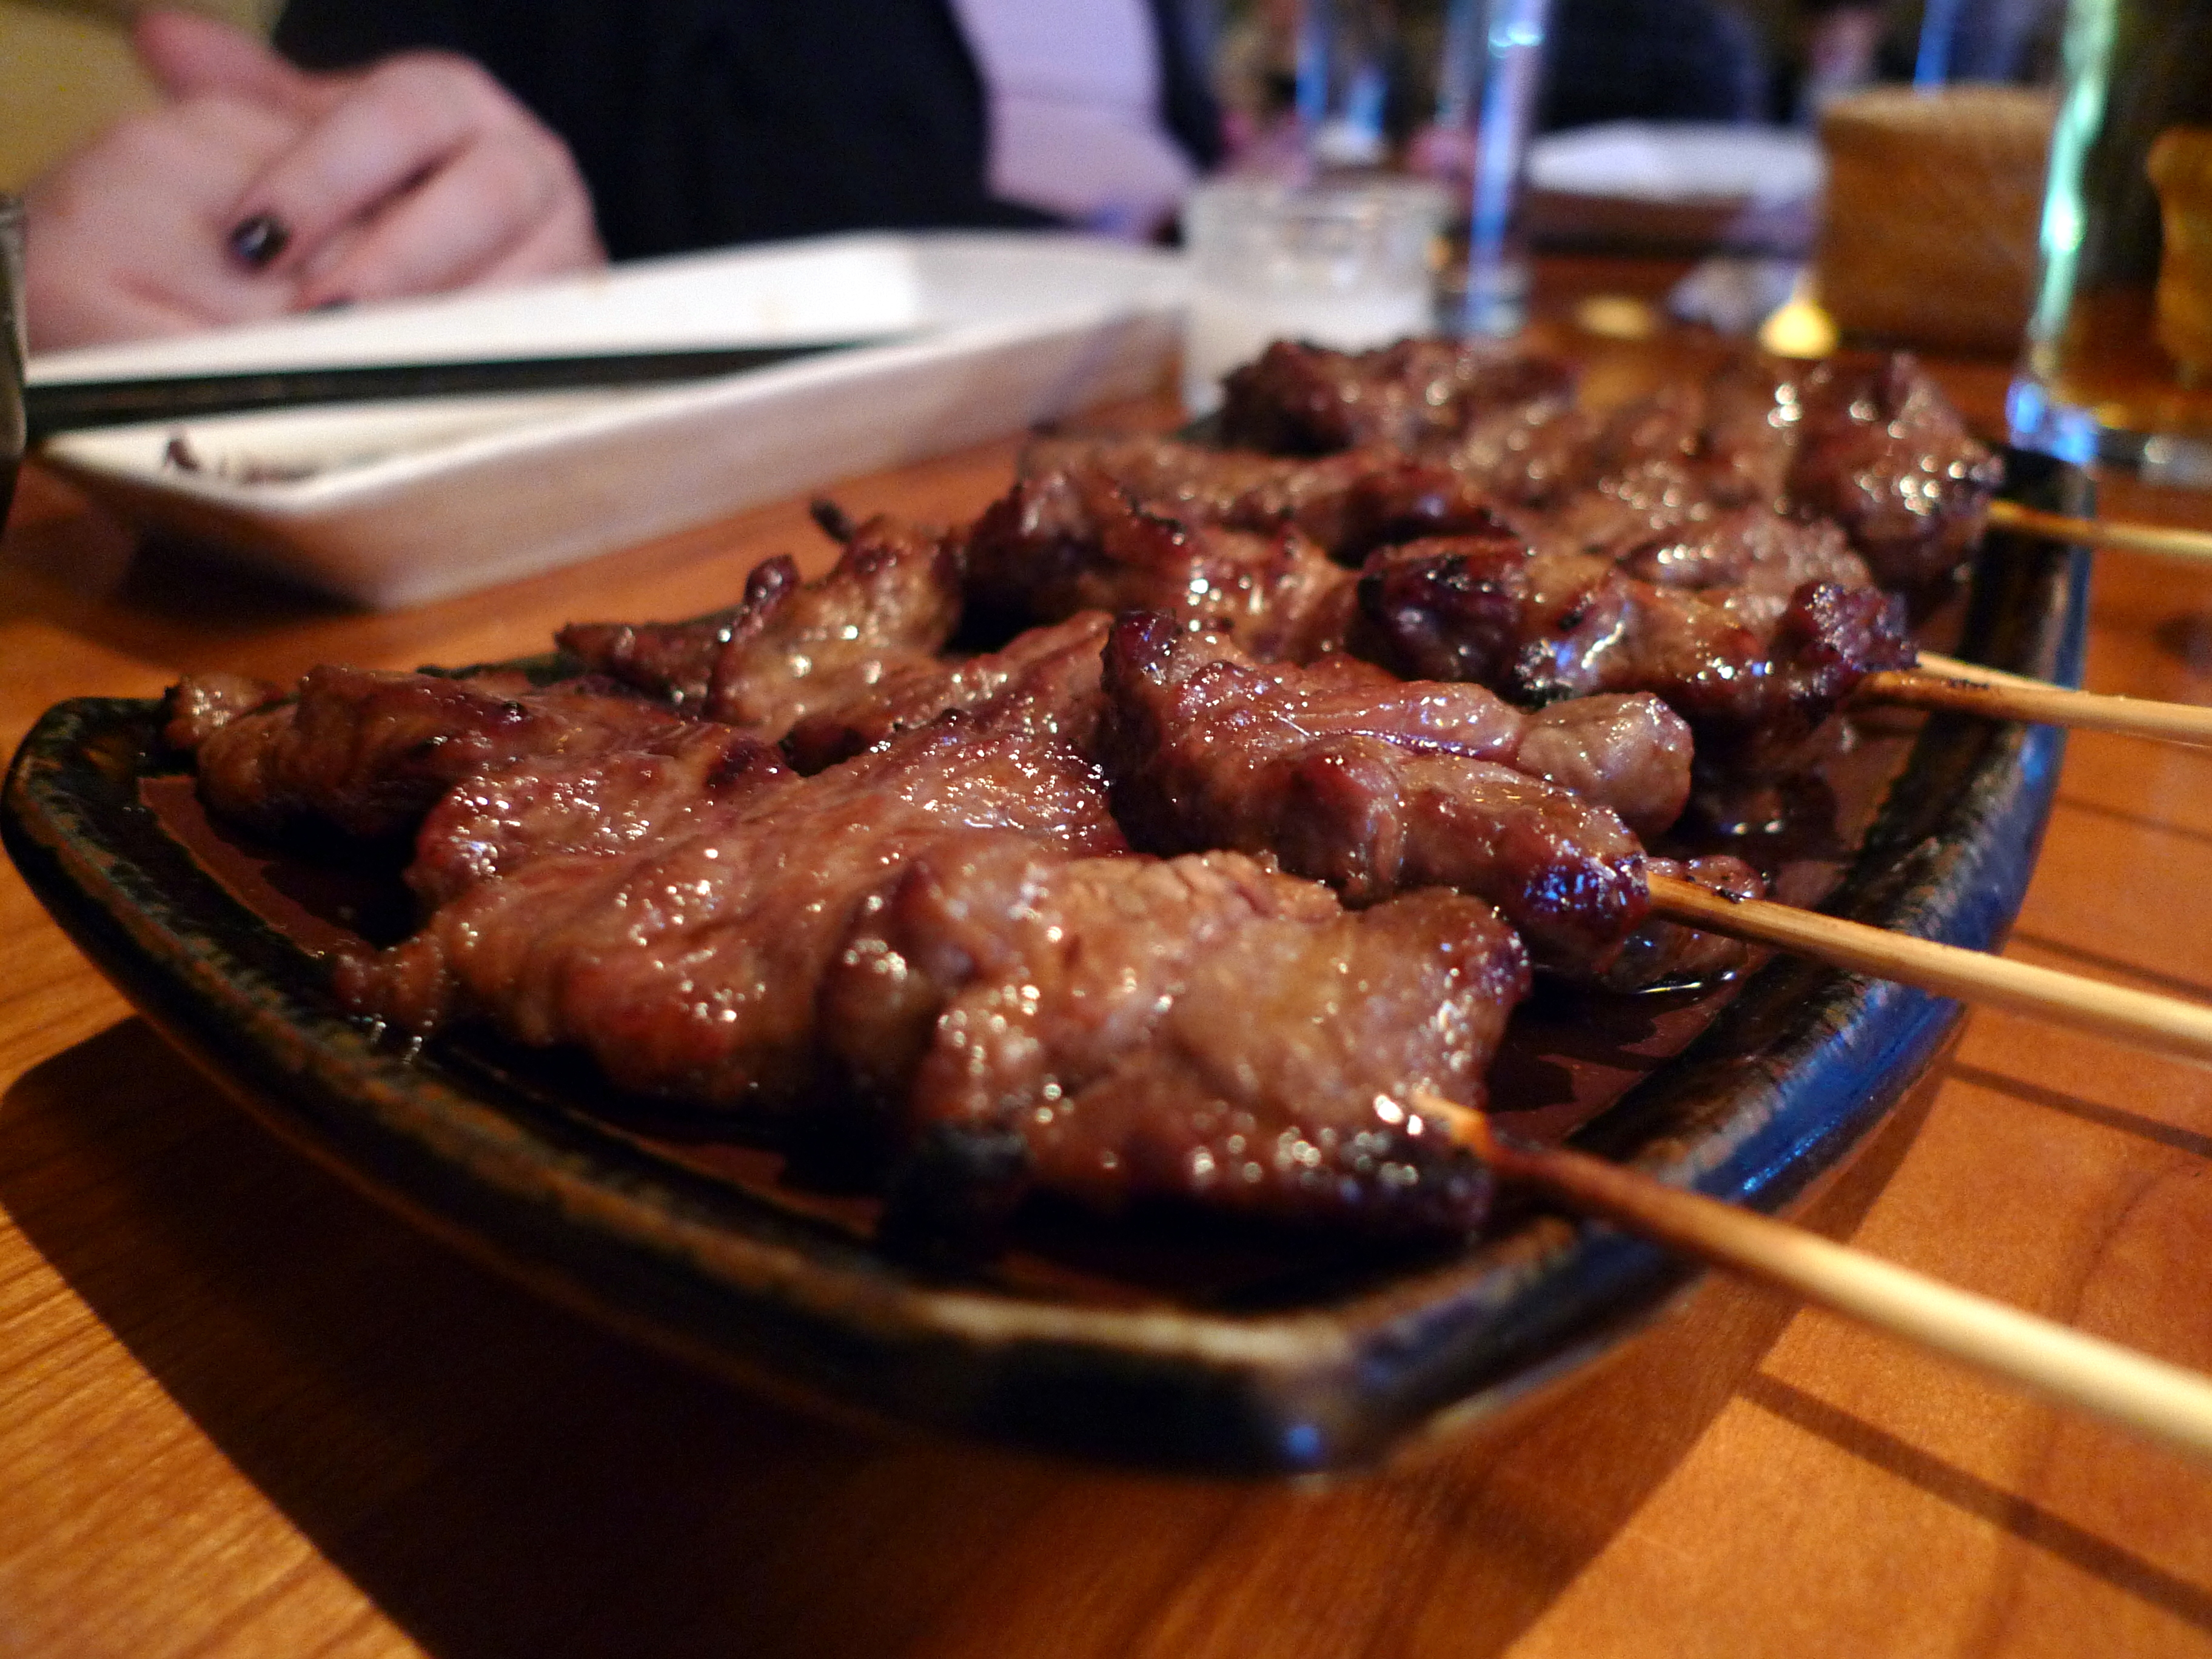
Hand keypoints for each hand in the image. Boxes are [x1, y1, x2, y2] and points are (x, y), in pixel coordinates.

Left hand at [21, 11, 605, 350]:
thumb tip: (163, 37)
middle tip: (315, 316)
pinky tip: (422, 400)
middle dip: (396, 259)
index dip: (326, 176)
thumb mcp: (315, 141)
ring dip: (447, 325)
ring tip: (369, 369)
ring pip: (528, 277)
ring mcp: (572, 244)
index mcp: (456, 101)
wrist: (470, 264)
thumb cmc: (378, 200)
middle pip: (484, 194)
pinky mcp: (586, 321)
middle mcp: (530, 161)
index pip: (402, 113)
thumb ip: (249, 96)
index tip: (252, 239)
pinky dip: (485, 374)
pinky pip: (549, 347)